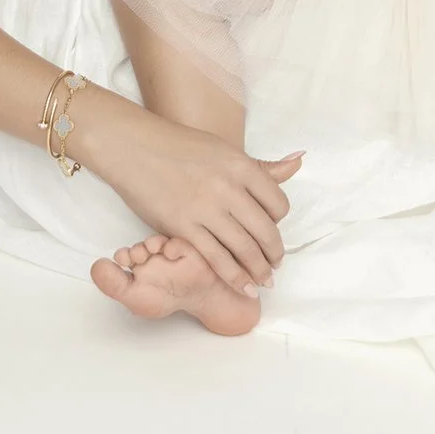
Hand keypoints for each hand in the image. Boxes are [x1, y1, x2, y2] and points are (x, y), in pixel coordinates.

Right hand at [85, 91, 302, 294]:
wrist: (136, 148)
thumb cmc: (180, 146)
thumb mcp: (224, 149)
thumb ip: (259, 166)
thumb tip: (298, 161)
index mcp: (241, 165)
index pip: (277, 203)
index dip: (279, 221)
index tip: (274, 229)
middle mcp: (228, 188)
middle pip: (265, 231)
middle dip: (274, 253)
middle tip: (276, 263)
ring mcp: (206, 209)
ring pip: (245, 249)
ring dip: (259, 270)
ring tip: (265, 279)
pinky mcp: (183, 228)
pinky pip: (217, 259)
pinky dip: (235, 277)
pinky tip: (245, 286)